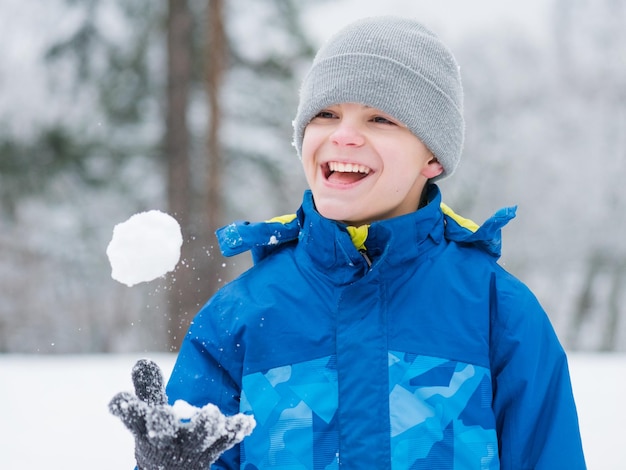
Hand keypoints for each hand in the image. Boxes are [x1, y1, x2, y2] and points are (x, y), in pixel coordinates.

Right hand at [109, 359, 254, 469]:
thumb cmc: (161, 434)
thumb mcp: (148, 412)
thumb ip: (147, 388)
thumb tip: (143, 362)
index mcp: (146, 429)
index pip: (132, 419)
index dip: (126, 410)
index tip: (119, 399)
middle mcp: (167, 441)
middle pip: (162, 433)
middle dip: (161, 424)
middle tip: (160, 414)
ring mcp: (190, 447)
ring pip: (197, 439)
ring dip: (203, 427)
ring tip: (209, 413)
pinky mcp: (213, 448)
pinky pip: (226, 440)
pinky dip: (235, 431)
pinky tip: (246, 422)